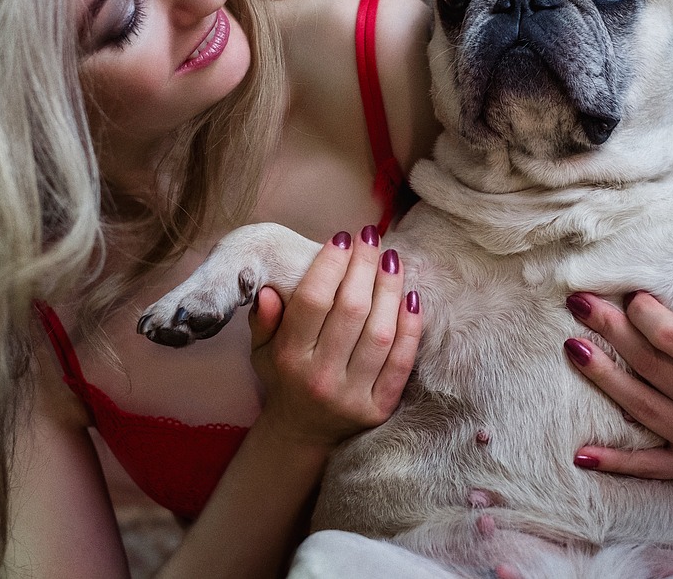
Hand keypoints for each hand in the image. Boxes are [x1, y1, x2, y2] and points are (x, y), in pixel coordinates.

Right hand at [248, 226, 422, 449]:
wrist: (302, 434)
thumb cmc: (283, 379)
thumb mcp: (261, 351)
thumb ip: (263, 320)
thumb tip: (269, 290)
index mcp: (289, 358)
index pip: (312, 302)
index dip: (330, 265)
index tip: (341, 238)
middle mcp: (320, 377)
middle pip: (351, 310)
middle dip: (364, 266)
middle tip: (371, 238)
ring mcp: (352, 395)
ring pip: (380, 333)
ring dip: (390, 290)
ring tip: (392, 260)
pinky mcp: (379, 408)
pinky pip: (401, 362)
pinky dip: (410, 328)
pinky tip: (411, 298)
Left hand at [564, 239, 672, 478]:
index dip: (651, 319)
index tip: (631, 294)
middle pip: (653, 368)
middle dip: (613, 332)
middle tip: (581, 303)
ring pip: (642, 407)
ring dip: (602, 376)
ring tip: (572, 346)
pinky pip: (650, 467)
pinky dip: (616, 461)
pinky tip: (581, 453)